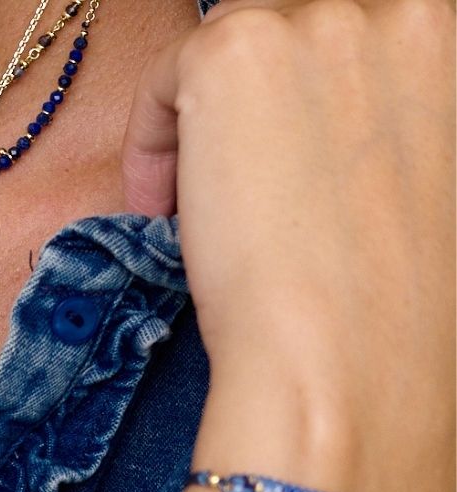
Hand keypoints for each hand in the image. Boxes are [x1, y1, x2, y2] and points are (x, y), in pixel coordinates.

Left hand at [121, 0, 454, 491]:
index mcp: (454, 34)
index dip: (307, 100)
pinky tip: (166, 211)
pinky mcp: (233, 52)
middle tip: (235, 191)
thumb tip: (320, 127)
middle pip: (289, 31)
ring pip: (229, 51)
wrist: (347, 367)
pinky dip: (152, 140)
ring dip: (206, 124)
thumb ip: (389, 120)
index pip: (354, 31)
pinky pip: (167, 75)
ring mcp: (318, 21)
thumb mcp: (423, 179)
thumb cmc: (395, 305)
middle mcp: (404, 7)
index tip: (285, 161)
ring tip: (201, 211)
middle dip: (254, 107)